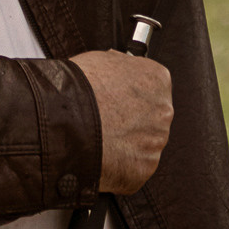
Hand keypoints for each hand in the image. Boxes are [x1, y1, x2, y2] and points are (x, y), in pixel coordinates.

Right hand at [73, 50, 172, 194]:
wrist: (65, 121)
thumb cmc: (79, 88)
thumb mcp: (104, 60)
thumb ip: (122, 70)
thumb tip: (120, 73)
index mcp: (158, 80)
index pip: (153, 88)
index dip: (130, 95)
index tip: (116, 100)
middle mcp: (164, 111)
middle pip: (151, 118)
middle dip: (131, 121)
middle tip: (106, 122)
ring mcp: (155, 142)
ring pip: (143, 145)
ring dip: (125, 144)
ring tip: (98, 140)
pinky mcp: (144, 168)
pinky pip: (132, 167)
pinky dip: (118, 165)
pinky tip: (100, 156)